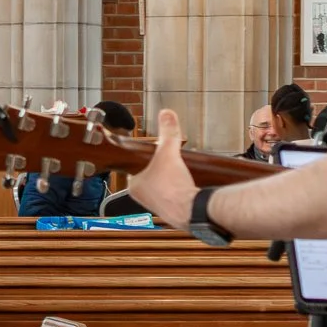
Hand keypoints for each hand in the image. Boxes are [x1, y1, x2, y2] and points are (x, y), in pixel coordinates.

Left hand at [125, 109, 199, 228]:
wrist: (192, 211)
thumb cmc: (173, 188)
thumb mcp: (168, 153)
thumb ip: (167, 133)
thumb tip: (166, 115)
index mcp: (135, 186)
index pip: (135, 167)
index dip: (146, 158)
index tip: (154, 152)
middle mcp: (143, 198)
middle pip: (150, 175)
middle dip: (161, 168)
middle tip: (169, 160)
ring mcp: (158, 206)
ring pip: (162, 187)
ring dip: (171, 179)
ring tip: (179, 171)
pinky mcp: (174, 211)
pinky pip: (174, 196)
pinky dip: (180, 189)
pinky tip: (187, 184)